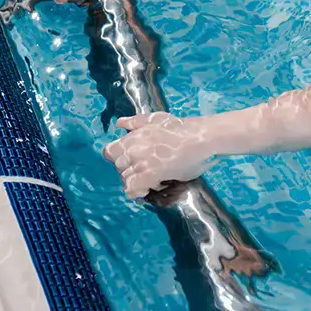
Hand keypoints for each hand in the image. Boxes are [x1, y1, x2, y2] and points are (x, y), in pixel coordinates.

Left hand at [102, 111, 217, 198]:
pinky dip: (137, 191)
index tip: (130, 161)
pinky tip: (147, 189)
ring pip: (126, 178)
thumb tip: (119, 124)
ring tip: (151, 180)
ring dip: (136, 181)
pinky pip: (133, 188)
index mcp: (133, 136)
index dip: (117, 158)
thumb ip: (136, 122)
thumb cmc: (182, 127)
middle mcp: (133, 149)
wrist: (200, 137)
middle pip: (118, 167)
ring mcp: (141, 162)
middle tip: (145, 171)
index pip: (109, 152)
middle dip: (129, 171)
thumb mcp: (156, 119)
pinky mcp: (152, 174)